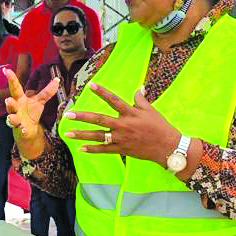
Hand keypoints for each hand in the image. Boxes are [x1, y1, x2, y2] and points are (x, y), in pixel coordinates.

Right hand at [3, 68, 59, 156]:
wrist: (28, 130)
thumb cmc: (31, 113)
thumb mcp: (40, 101)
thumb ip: (47, 91)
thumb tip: (58, 80)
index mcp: (20, 99)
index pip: (15, 87)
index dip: (11, 79)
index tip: (6, 70)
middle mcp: (15, 108)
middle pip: (11, 103)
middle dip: (9, 102)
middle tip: (8, 100)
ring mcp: (16, 119)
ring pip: (12, 117)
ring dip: (12, 117)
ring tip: (12, 117)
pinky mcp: (19, 129)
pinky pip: (20, 129)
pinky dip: (22, 130)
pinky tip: (24, 129)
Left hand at [62, 84, 178, 166]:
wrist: (167, 147)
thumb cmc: (160, 127)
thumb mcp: (151, 111)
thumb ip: (141, 100)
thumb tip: (139, 88)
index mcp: (130, 113)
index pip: (113, 100)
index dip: (102, 92)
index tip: (90, 85)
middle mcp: (123, 125)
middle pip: (99, 120)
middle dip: (82, 117)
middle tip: (67, 115)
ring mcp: (121, 138)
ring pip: (97, 136)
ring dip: (82, 135)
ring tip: (68, 133)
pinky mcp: (121, 149)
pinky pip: (104, 150)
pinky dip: (92, 150)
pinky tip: (80, 149)